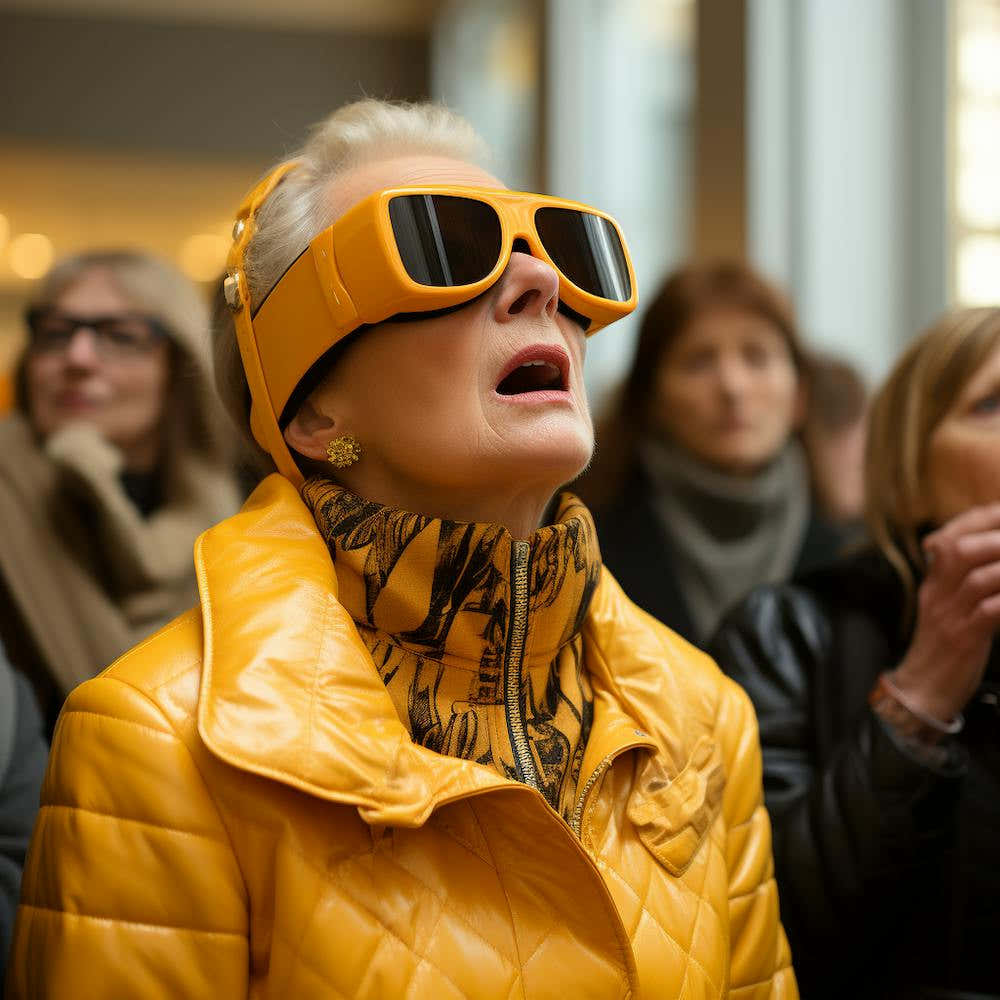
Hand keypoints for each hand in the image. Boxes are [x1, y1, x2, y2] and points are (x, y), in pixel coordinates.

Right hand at [892, 502, 999, 721]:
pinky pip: (990, 612)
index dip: (980, 522)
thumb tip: (990, 563)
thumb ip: (963, 582)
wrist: (922, 689)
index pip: (949, 538)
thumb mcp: (947, 608)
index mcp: (933, 583)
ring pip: (978, 578)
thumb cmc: (944, 648)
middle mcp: (937, 593)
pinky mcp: (963, 639)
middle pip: (959, 549)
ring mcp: (948, 615)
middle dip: (996, 539)